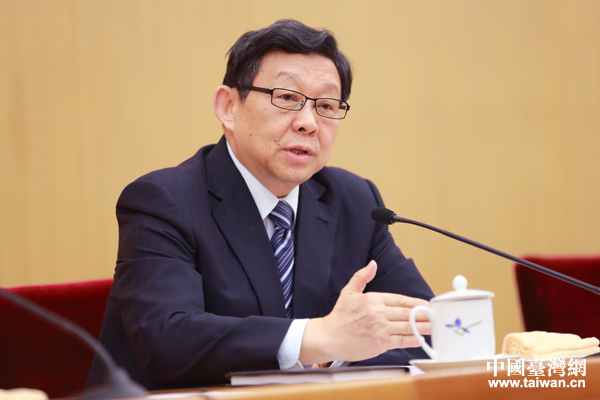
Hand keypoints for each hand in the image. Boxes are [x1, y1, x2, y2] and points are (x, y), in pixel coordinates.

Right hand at [299, 260, 430, 364]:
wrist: (329, 337)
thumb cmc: (339, 317)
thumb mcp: (348, 292)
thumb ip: (361, 277)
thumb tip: (372, 264)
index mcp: (373, 299)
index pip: (400, 299)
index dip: (415, 302)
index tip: (426, 304)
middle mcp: (379, 313)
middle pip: (408, 313)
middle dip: (424, 314)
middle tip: (436, 315)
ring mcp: (381, 329)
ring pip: (408, 327)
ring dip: (424, 327)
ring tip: (435, 326)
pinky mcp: (381, 343)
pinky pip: (402, 341)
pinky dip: (414, 340)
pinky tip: (422, 339)